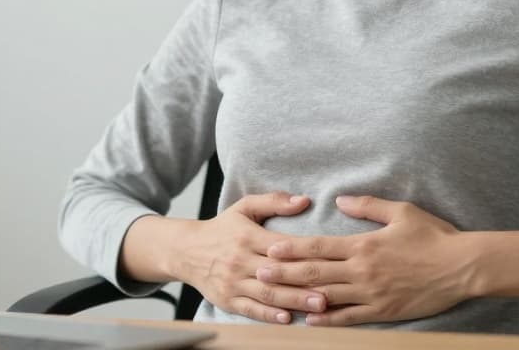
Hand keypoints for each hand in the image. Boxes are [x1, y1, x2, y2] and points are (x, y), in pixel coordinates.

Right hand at [175, 192, 329, 324]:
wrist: (186, 251)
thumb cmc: (222, 229)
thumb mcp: (244, 207)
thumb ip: (274, 201)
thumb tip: (304, 200)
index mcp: (248, 237)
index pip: (282, 246)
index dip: (306, 253)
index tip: (330, 258)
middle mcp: (241, 260)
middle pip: (278, 273)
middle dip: (306, 282)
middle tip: (332, 290)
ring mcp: (234, 282)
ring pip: (268, 293)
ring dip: (294, 301)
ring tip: (319, 306)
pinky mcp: (228, 300)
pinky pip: (251, 309)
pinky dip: (269, 315)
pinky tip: (288, 318)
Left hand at [256, 195, 472, 326]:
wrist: (462, 267)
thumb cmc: (434, 236)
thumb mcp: (401, 212)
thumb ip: (369, 206)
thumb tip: (342, 200)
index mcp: (364, 244)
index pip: (319, 246)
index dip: (292, 248)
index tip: (270, 247)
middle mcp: (362, 271)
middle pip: (315, 273)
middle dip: (285, 273)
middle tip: (259, 273)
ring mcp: (372, 294)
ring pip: (327, 297)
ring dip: (299, 297)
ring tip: (275, 297)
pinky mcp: (383, 311)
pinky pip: (350, 318)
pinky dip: (328, 321)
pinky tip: (310, 321)